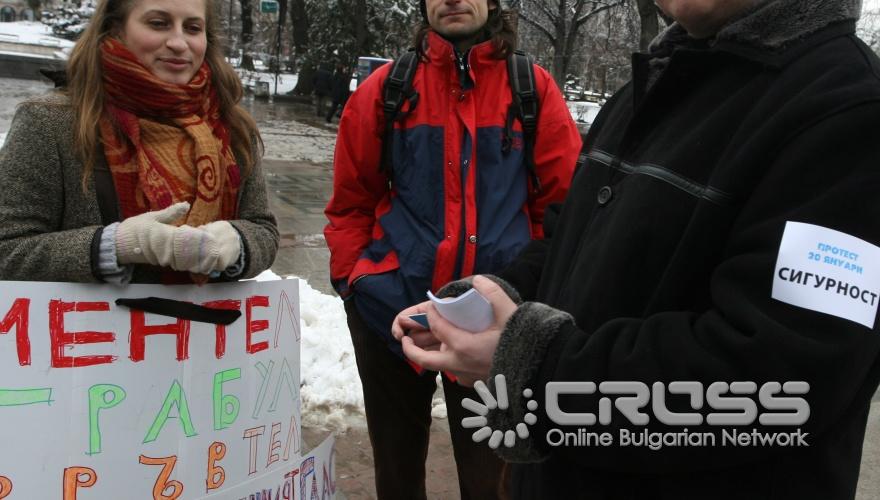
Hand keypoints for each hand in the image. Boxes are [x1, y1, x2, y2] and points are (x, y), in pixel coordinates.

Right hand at [116, 203, 239, 273]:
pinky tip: (199, 258)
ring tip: (212, 253)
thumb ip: (170, 213)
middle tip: (216, 247)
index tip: (212, 236)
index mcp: (164, 236)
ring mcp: (164, 257)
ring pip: (185, 259)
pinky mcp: (163, 262)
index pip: (186, 238)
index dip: (200, 238)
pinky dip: (189, 261)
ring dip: (198, 257)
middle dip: (202, 250)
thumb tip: (186, 205)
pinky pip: (179, 262)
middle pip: (189, 252)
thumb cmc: (134, 228)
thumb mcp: (152, 217)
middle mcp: (166, 249)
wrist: (118, 245)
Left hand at [396, 275, 518, 385]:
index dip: (430, 314)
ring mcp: (465, 377)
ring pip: (439, 367)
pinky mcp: (474, 384)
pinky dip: (448, 363)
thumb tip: (478, 280)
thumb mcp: (510, 313)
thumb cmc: (523, 342)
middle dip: (410, 349)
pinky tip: (454, 354)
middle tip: (404, 339)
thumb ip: (493, 293)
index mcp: (463, 346)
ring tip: (427, 345)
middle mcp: (459, 365)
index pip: (437, 327)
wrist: (537, 371)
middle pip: (425, 360)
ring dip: (431, 356)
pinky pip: (454, 373)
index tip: (431, 306)